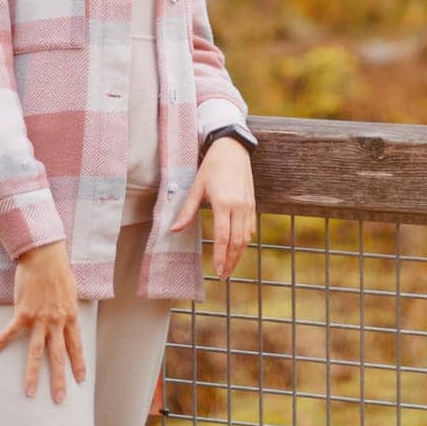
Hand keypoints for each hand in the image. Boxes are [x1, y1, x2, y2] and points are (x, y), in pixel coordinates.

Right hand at [0, 240, 85, 401]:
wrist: (44, 255)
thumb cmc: (59, 271)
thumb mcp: (72, 292)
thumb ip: (69, 309)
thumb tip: (69, 319)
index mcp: (70, 316)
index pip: (76, 346)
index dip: (78, 363)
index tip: (80, 380)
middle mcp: (56, 321)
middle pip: (58, 356)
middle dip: (58, 379)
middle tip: (58, 398)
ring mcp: (40, 318)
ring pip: (36, 352)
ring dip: (32, 373)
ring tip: (29, 391)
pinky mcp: (23, 312)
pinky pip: (11, 331)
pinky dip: (1, 341)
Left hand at [169, 136, 254, 278]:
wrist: (233, 149)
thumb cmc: (212, 167)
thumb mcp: (196, 187)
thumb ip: (187, 210)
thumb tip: (173, 230)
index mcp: (223, 203)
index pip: (223, 237)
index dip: (220, 256)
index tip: (217, 271)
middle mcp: (239, 207)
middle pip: (237, 242)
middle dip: (230, 261)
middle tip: (223, 275)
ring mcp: (248, 206)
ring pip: (246, 238)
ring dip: (239, 255)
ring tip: (229, 267)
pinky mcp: (252, 204)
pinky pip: (251, 228)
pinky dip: (245, 242)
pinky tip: (238, 249)